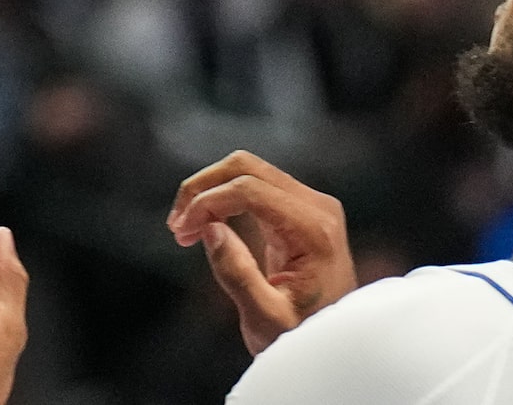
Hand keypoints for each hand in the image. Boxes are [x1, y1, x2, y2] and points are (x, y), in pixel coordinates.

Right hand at [165, 150, 357, 355]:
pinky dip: (222, 198)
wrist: (334, 343)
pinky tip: (206, 224)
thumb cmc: (305, 337)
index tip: (181, 231)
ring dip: (209, 191)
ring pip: (246, 170)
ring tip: (186, 227)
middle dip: (202, 189)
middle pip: (246, 167)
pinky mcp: (298, 210)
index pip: (249, 190)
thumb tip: (210, 229)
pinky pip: (252, 186)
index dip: (206, 202)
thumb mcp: (267, 320)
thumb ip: (238, 276)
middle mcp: (317, 208)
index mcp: (315, 231)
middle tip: (178, 224)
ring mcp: (310, 205)